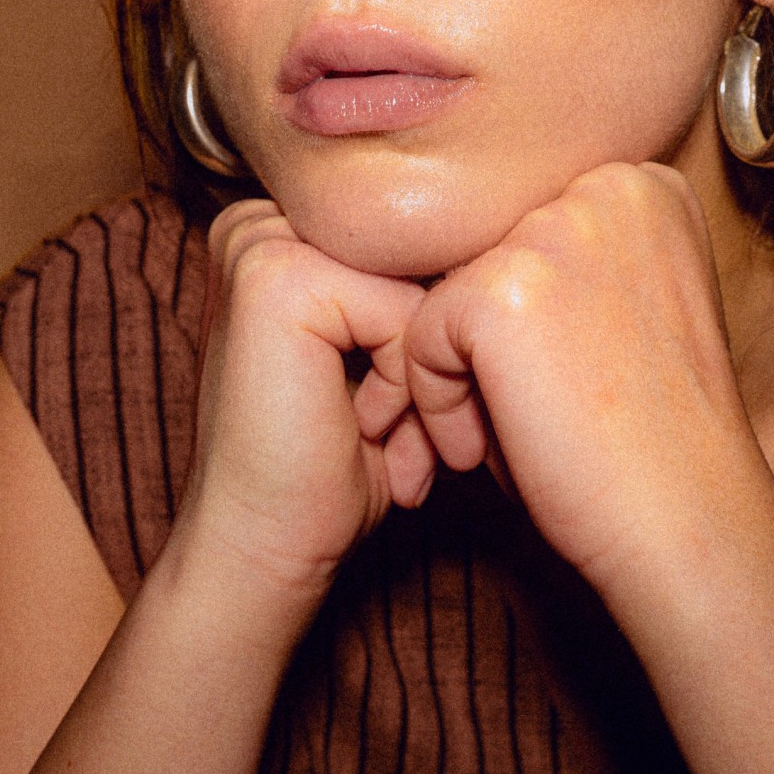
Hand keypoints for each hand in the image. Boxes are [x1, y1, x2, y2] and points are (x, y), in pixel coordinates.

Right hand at [172, 199, 429, 602]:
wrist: (264, 548)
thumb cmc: (327, 468)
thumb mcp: (383, 363)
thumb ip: (416, 294)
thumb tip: (512, 247)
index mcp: (278, 233)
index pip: (417, 248)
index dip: (439, 332)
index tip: (424, 409)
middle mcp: (261, 225)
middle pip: (421, 261)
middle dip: (436, 354)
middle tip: (414, 435)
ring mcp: (262, 245)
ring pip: (418, 287)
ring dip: (424, 376)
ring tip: (392, 439)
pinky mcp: (275, 281)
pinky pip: (402, 313)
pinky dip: (405, 385)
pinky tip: (366, 432)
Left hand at [358, 162, 773, 591]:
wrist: (689, 521)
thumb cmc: (658, 439)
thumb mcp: (631, 312)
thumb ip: (570, 264)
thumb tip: (473, 256)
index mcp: (647, 187)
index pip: (529, 232)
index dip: (529, 320)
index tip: (564, 384)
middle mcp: (606, 189)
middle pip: (487, 258)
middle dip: (489, 347)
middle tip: (530, 418)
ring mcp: (554, 233)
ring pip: (448, 296)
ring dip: (462, 376)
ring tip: (512, 436)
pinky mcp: (500, 290)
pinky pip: (421, 338)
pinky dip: (438, 406)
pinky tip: (488, 451)